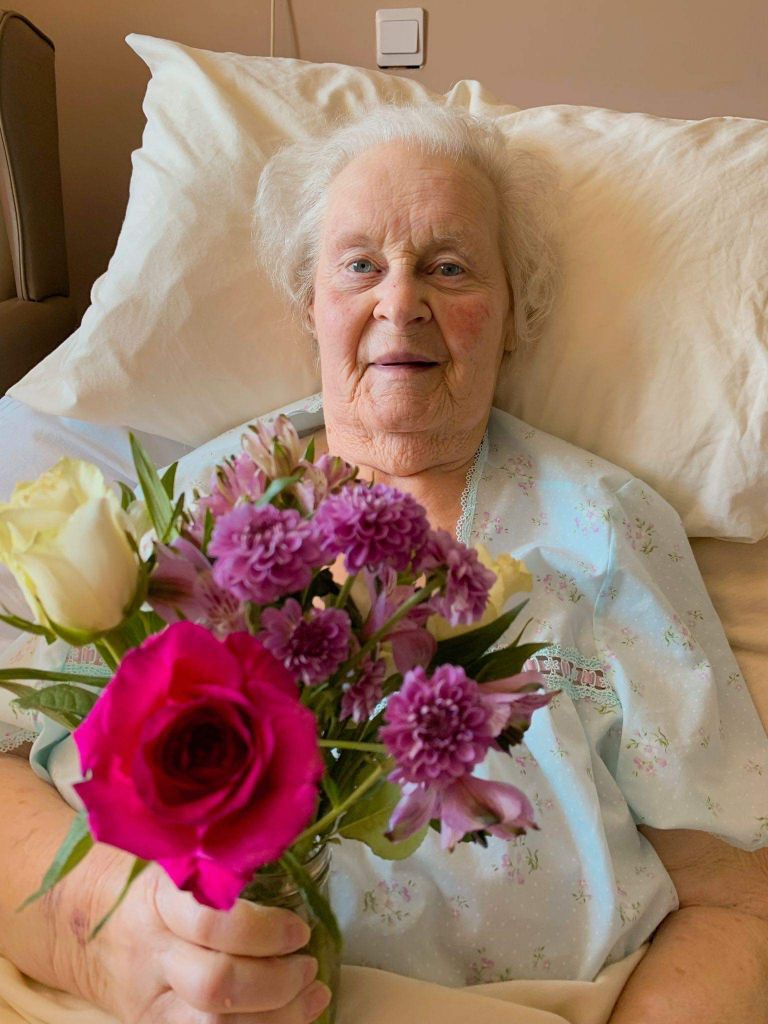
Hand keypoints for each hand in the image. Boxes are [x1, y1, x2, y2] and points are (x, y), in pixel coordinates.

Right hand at [88, 861, 331, 1023]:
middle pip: (216, 985)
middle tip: (309, 966)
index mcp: (158, 899)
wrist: (83, 929)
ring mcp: (150, 1002)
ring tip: (312, 995)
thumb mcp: (174, 860)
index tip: (300, 929)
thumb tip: (287, 844)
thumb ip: (220, 863)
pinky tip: (290, 1018)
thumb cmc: (148, 884)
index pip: (211, 923)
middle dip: (276, 982)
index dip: (264, 931)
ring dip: (278, 1017)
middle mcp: (152, 954)